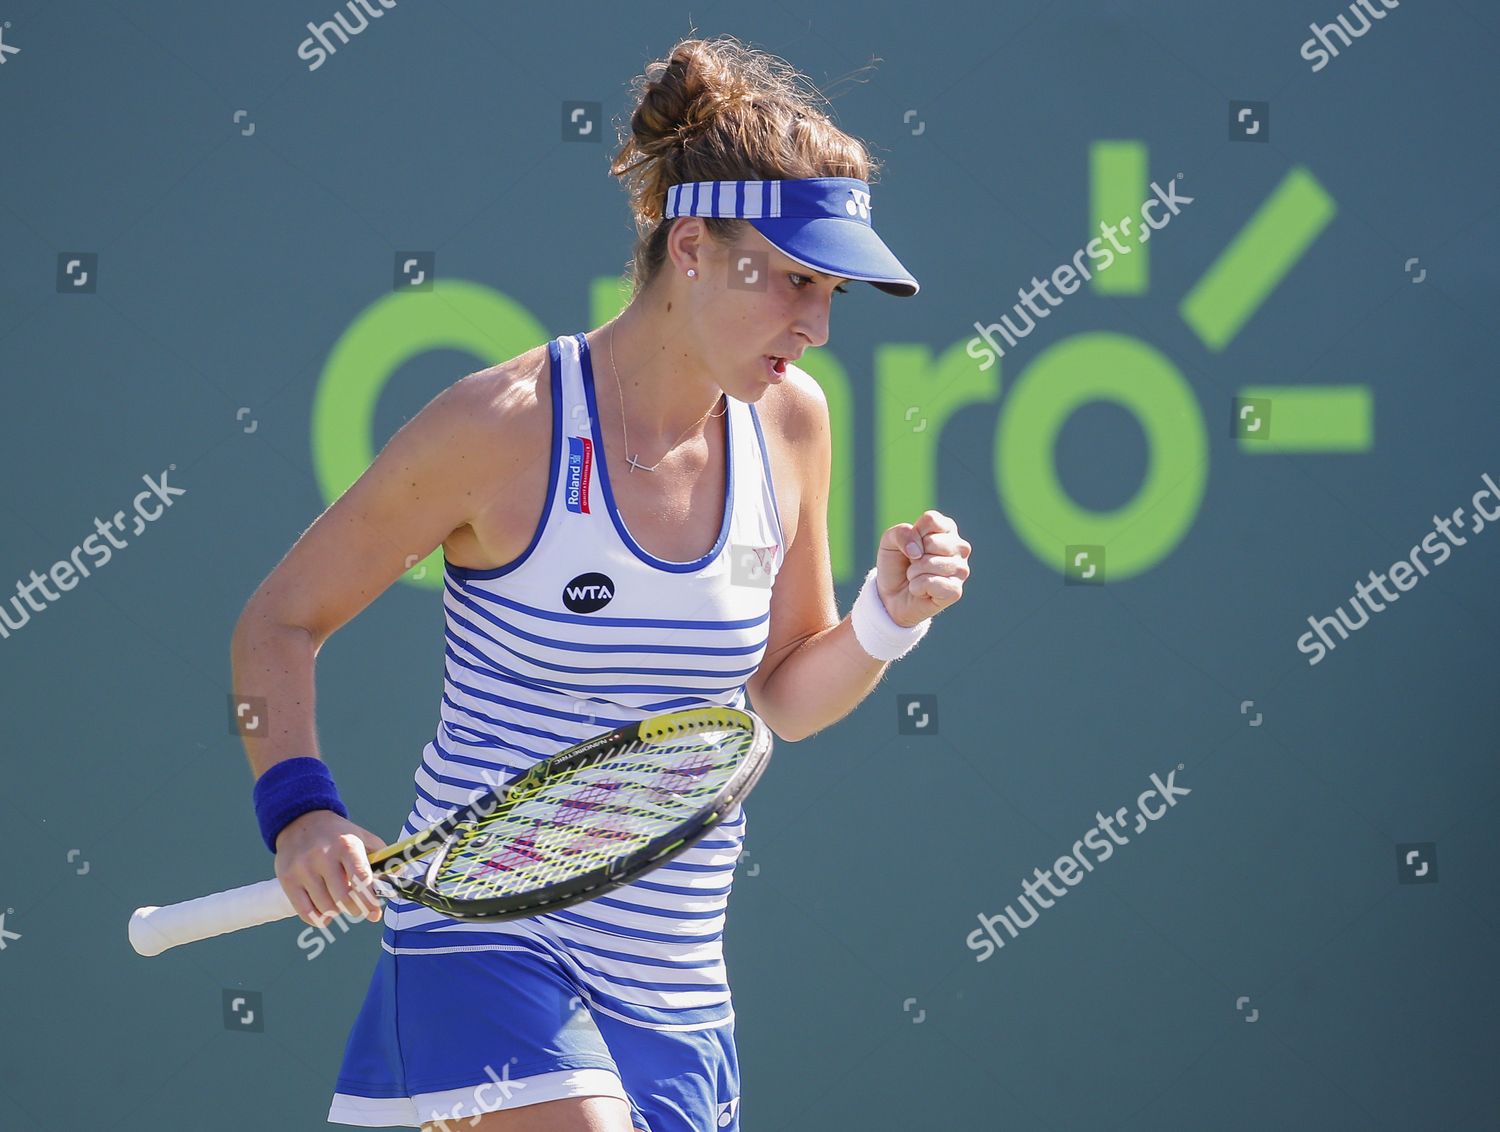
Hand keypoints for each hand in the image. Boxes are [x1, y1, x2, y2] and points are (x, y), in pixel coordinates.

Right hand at [274, 810, 389, 927]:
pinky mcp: (287, 879)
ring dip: (337, 913)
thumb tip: (402, 874)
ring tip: (340, 905)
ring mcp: (303, 868)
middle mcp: (323, 855)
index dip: (370, 900)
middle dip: (356, 909)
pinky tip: (325, 915)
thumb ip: (382, 857)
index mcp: (347, 844)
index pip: (361, 877)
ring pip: (325, 907)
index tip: (375, 914)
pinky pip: (304, 911)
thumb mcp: (362, 837)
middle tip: (359, 909)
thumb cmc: (337, 834)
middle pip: (343, 898)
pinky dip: (318, 919)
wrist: (300, 821)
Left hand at [875, 509, 971, 627]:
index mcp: (947, 529)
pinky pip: (931, 583)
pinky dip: (917, 587)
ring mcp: (961, 569)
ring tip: (916, 577)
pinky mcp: (956, 590)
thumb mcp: (890, 541)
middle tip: (913, 564)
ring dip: (914, 573)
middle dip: (913, 556)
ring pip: (931, 563)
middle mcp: (960, 547)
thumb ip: (901, 533)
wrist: (892, 595)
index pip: (931, 520)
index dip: (913, 534)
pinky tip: (921, 591)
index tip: (910, 545)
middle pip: (932, 542)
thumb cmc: (896, 564)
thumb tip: (917, 552)